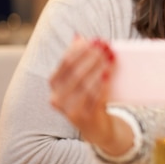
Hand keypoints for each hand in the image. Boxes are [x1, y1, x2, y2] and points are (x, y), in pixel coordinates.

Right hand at [49, 37, 131, 155]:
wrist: (97, 127)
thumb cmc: (89, 96)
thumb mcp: (82, 78)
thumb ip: (79, 58)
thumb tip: (78, 35)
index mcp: (54, 83)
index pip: (66, 61)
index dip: (81, 49)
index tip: (96, 40)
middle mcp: (56, 97)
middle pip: (75, 72)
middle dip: (91, 57)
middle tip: (106, 47)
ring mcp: (68, 110)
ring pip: (84, 84)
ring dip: (98, 68)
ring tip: (110, 58)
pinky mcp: (83, 119)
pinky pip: (93, 98)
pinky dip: (101, 84)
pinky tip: (108, 74)